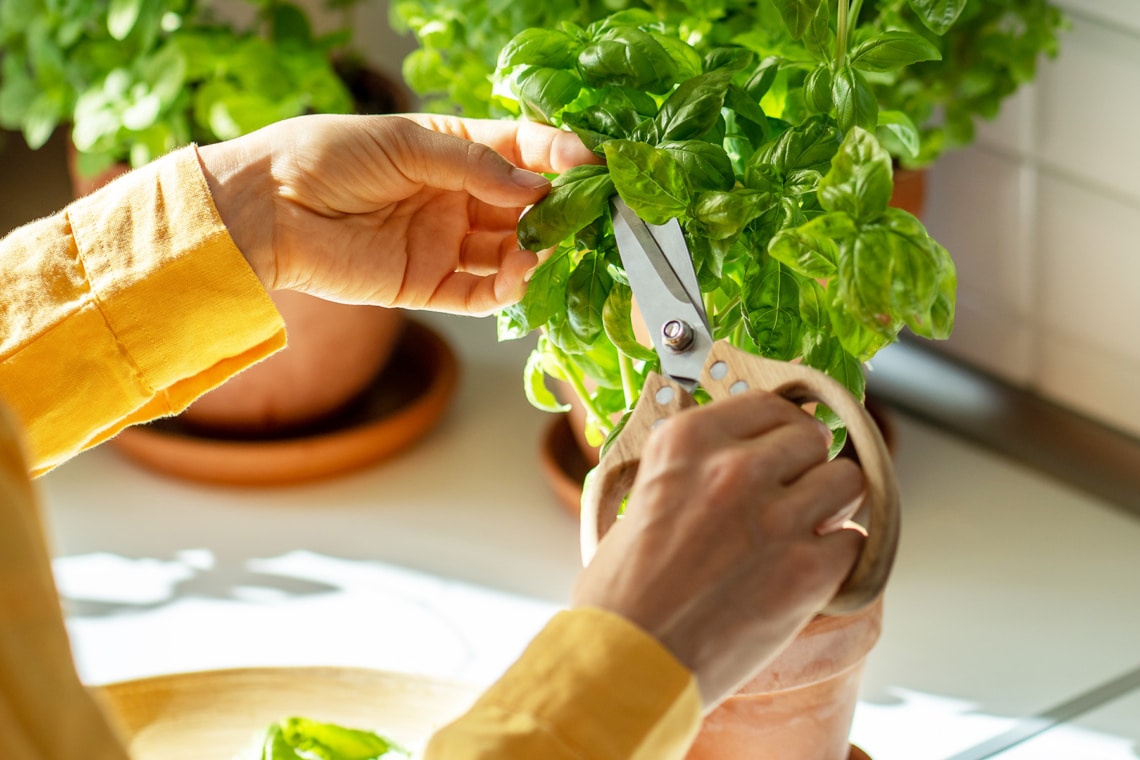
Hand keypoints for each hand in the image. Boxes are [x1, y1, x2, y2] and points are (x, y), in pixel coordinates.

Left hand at [198, 113, 597, 314]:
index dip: (555, 155)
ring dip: (532, 253)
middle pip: (523, 208)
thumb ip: (473, 165)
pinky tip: (516, 280)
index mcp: (453, 152)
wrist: (268, 208)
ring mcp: (443, 244)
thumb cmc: (328, 157)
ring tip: (540, 250)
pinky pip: (478, 294)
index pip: (519, 152)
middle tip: (575, 215)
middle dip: (552, 211)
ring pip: (507, 254)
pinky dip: (503, 292)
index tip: (588, 162)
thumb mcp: (408, 144)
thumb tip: (536, 185)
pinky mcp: (426, 285)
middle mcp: (456, 198)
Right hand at [571, 391, 865, 709]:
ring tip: (805, 529)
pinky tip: (808, 570)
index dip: (781, 429)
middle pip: (812, 437)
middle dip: (806, 464)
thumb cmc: (623, 591)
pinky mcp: (807, 572)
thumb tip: (738, 452)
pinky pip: (855, 541)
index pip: (769, 405)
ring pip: (846, 481)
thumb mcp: (644, 496)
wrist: (627, 663)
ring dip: (831, 504)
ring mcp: (776, 519)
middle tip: (791, 494)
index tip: (782, 445)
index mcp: (687, 442)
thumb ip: (694, 467)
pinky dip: (839, 557)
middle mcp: (735, 469)